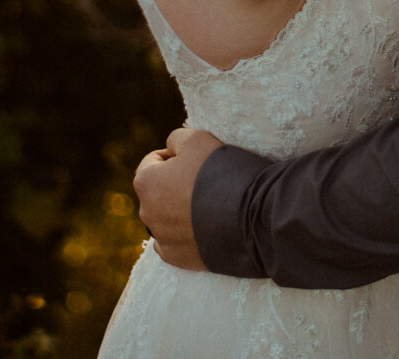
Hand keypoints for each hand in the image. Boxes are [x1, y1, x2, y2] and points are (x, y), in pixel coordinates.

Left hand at [131, 127, 224, 270]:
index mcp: (145, 182)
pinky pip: (175, 242)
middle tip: (208, 183)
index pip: (154, 161)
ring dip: (182, 210)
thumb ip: (176, 139)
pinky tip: (207, 227)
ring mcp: (162, 238)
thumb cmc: (223, 172)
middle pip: (159, 191)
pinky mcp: (177, 259)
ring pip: (167, 217)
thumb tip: (170, 150)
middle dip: (177, 185)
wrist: (252, 217)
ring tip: (212, 206)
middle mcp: (146, 212)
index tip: (200, 161)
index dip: (177, 157)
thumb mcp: (198, 139)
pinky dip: (187, 234)